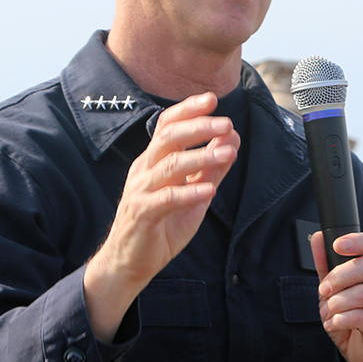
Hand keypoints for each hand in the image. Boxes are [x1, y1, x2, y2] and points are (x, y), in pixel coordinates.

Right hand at [84, 95, 239, 341]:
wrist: (130, 262)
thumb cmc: (161, 226)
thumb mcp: (193, 194)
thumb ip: (210, 168)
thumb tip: (232, 140)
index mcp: (154, 161)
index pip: (168, 126)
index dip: (188, 110)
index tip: (213, 99)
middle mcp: (144, 170)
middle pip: (168, 139)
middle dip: (198, 127)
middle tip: (226, 123)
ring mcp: (141, 191)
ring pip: (170, 166)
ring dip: (202, 157)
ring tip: (228, 152)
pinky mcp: (143, 214)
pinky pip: (166, 199)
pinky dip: (189, 193)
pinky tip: (209, 190)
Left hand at [312, 230, 362, 361]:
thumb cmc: (353, 320)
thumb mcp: (336, 291)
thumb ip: (327, 266)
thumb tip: (316, 237)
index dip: (357, 241)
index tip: (337, 245)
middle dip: (339, 276)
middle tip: (323, 291)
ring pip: (362, 294)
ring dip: (336, 304)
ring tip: (328, 313)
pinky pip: (359, 317)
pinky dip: (339, 320)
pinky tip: (334, 324)